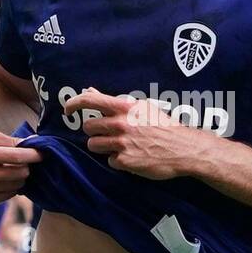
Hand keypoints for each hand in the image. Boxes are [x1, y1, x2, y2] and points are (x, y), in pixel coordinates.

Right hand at [0, 129, 40, 206]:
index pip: (16, 157)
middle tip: (25, 161)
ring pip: (16, 186)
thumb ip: (11, 141)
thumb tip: (35, 144)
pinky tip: (5, 178)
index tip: (42, 153)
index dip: (33, 155)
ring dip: (20, 177)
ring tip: (14, 168)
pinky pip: (7, 196)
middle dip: (26, 166)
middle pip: (19, 173)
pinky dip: (11, 187)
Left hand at [66, 88, 201, 179]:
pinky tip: (132, 157)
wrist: (183, 149)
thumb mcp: (140, 108)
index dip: (73, 104)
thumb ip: (113, 101)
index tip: (67, 110)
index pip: (89, 101)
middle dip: (95, 131)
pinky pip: (109, 161)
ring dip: (103, 146)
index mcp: (124, 108)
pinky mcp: (124, 161)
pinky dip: (117, 160)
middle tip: (110, 134)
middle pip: (88, 128)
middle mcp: (120, 124)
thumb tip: (89, 90)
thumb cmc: (163, 126)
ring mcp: (121, 143)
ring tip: (120, 146)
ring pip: (94, 145)